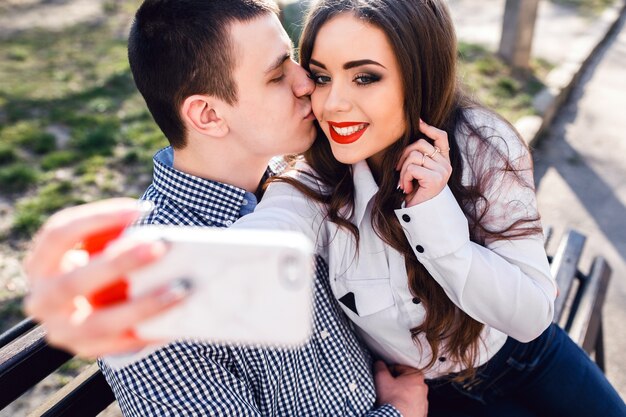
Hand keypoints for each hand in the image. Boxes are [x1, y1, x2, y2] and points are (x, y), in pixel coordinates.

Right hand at [22, 198, 187, 357]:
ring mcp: (61, 329)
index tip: (140, 209)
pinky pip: (120, 345)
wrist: (79, 309)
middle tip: (159, 247)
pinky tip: (177, 320)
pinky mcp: (86, 349)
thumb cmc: (96, 264)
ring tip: (180, 289)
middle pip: (74, 282)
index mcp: (40, 263)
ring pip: (99, 322)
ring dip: (143, 306)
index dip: (98, 219)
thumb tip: (155, 230)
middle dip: (120, 263)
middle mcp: (42, 299)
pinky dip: (150, 331)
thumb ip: (114, 236)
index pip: (57, 234)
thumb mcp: (94, 247)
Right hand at [374, 361, 428, 416]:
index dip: (389, 371)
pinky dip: (405, 404)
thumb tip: (379, 364)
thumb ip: (380, 367)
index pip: (400, 368)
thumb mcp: (382, 378)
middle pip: (406, 380)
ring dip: (401, 394)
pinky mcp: (422, 412)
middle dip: (396, 383)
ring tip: (392, 398)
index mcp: (416, 376)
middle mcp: (423, 387)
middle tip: (387, 387)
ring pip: (410, 393)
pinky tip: (398, 406)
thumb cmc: (392, 400)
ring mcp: (424, 401)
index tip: (384, 377)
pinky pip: (412, 405)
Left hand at [396, 119, 451, 206]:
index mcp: (443, 161)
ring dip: (402, 169)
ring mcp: (442, 171)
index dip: (429, 128)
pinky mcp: (435, 179)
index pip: (441, 137)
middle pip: (420, 144)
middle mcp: (446, 165)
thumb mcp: (418, 170)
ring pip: (414, 156)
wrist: (420, 214)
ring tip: (403, 182)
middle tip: (397, 169)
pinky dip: (404, 178)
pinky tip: (406, 188)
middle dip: (403, 155)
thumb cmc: (416, 192)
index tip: (418, 122)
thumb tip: (410, 134)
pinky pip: (412, 168)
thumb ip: (418, 155)